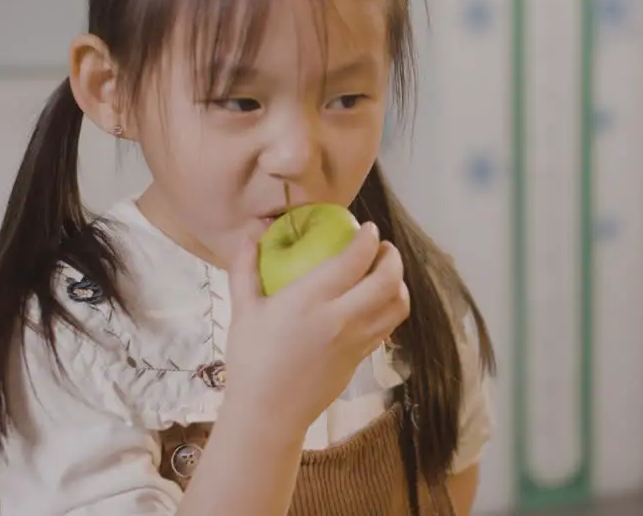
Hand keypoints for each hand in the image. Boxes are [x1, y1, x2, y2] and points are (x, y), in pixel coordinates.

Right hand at [222, 222, 410, 433]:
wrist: (268, 413)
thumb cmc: (251, 360)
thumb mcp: (243, 311)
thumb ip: (246, 268)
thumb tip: (249, 234)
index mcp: (310, 300)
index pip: (354, 260)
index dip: (367, 239)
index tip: (367, 228)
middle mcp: (340, 318)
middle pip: (387, 280)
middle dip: (392, 257)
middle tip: (383, 248)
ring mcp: (356, 341)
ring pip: (397, 306)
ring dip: (398, 284)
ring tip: (386, 274)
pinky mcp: (361, 359)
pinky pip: (387, 328)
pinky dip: (390, 309)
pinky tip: (376, 304)